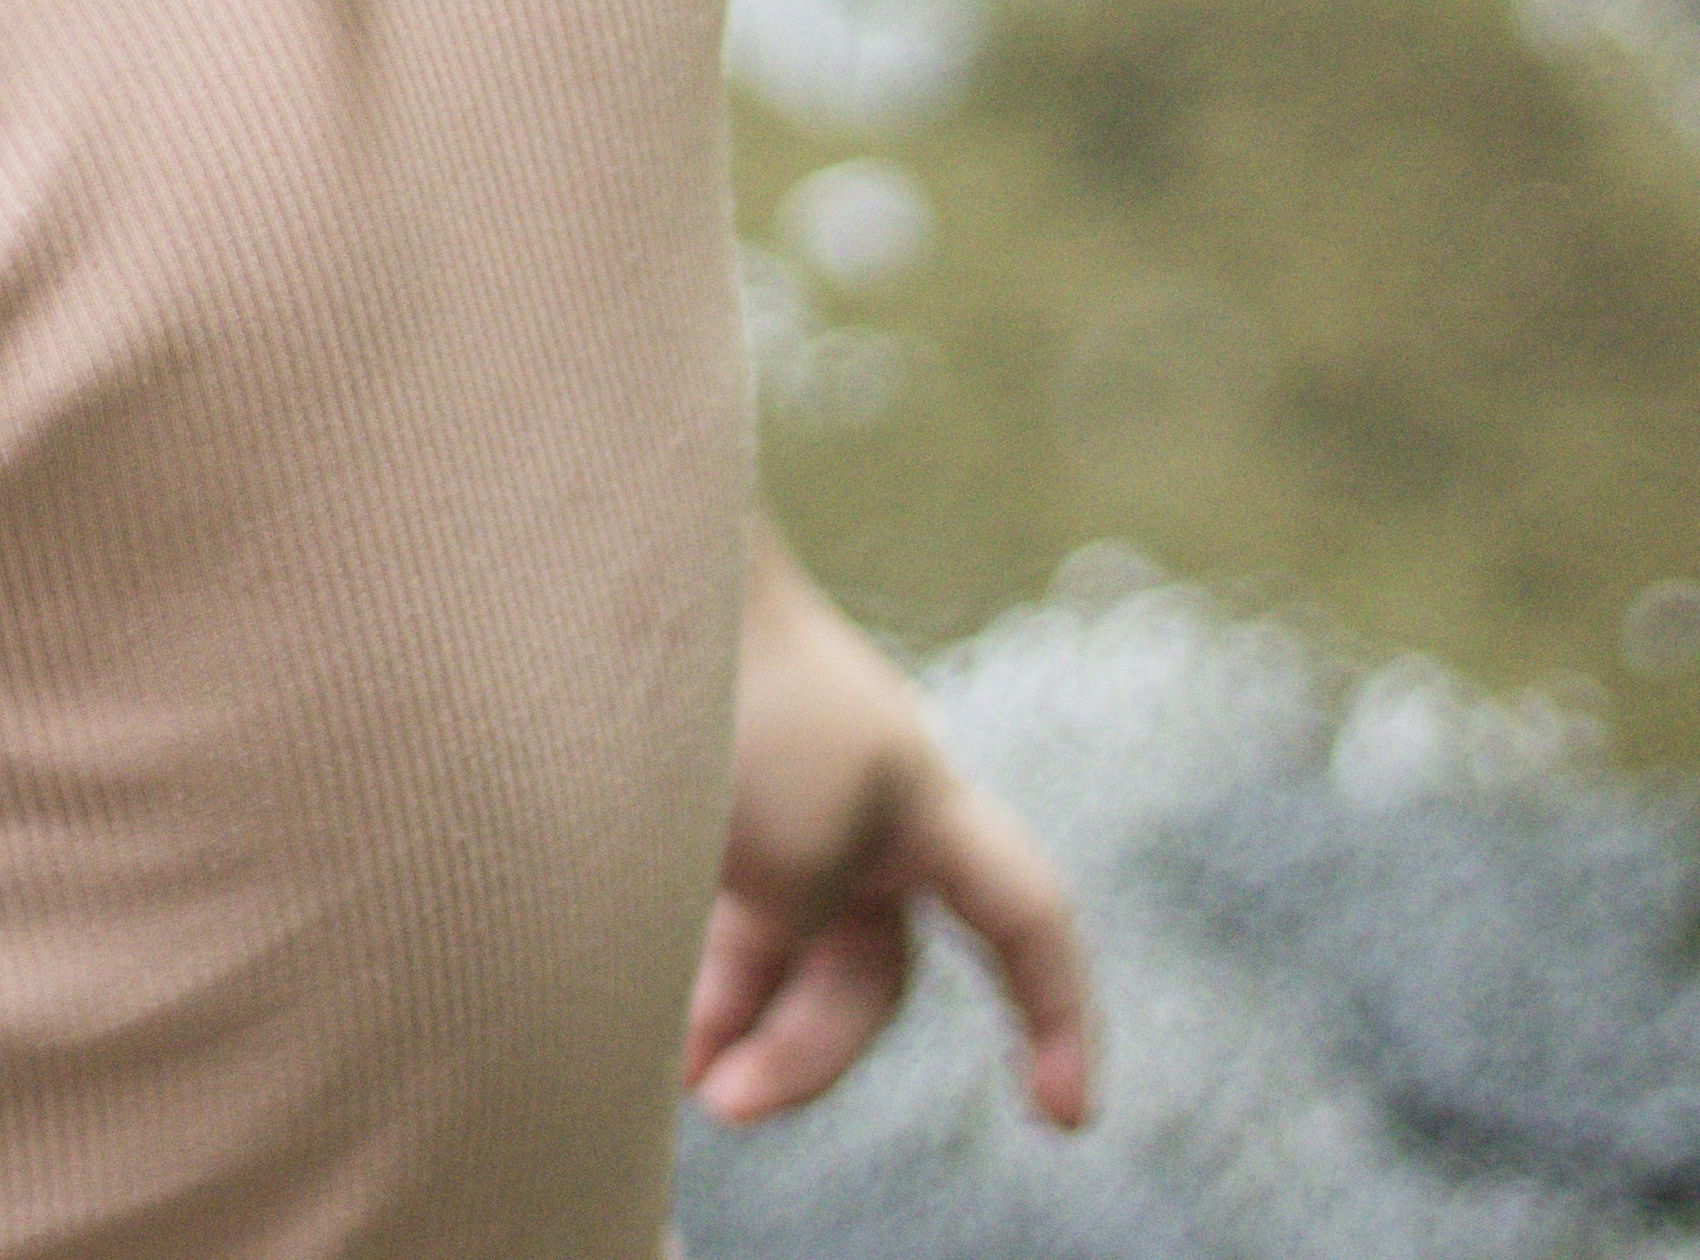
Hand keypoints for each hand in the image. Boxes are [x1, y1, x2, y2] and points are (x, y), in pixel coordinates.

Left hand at [685, 524, 1092, 1133]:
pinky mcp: (710, 810)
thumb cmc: (735, 700)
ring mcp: (788, 813)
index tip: (1062, 1120)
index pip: (1028, 923)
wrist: (637, 580)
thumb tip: (748, 977)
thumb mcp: (793, 849)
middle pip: (871, 977)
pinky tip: (654, 1023)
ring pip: (789, 963)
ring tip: (682, 1075)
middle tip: (725, 1101)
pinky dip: (703, 977)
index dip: (1061, 1019)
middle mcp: (870, 819)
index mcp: (927, 810)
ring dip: (744, 1027)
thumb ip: (795, 930)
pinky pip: (726, 925)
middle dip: (807, 1051)